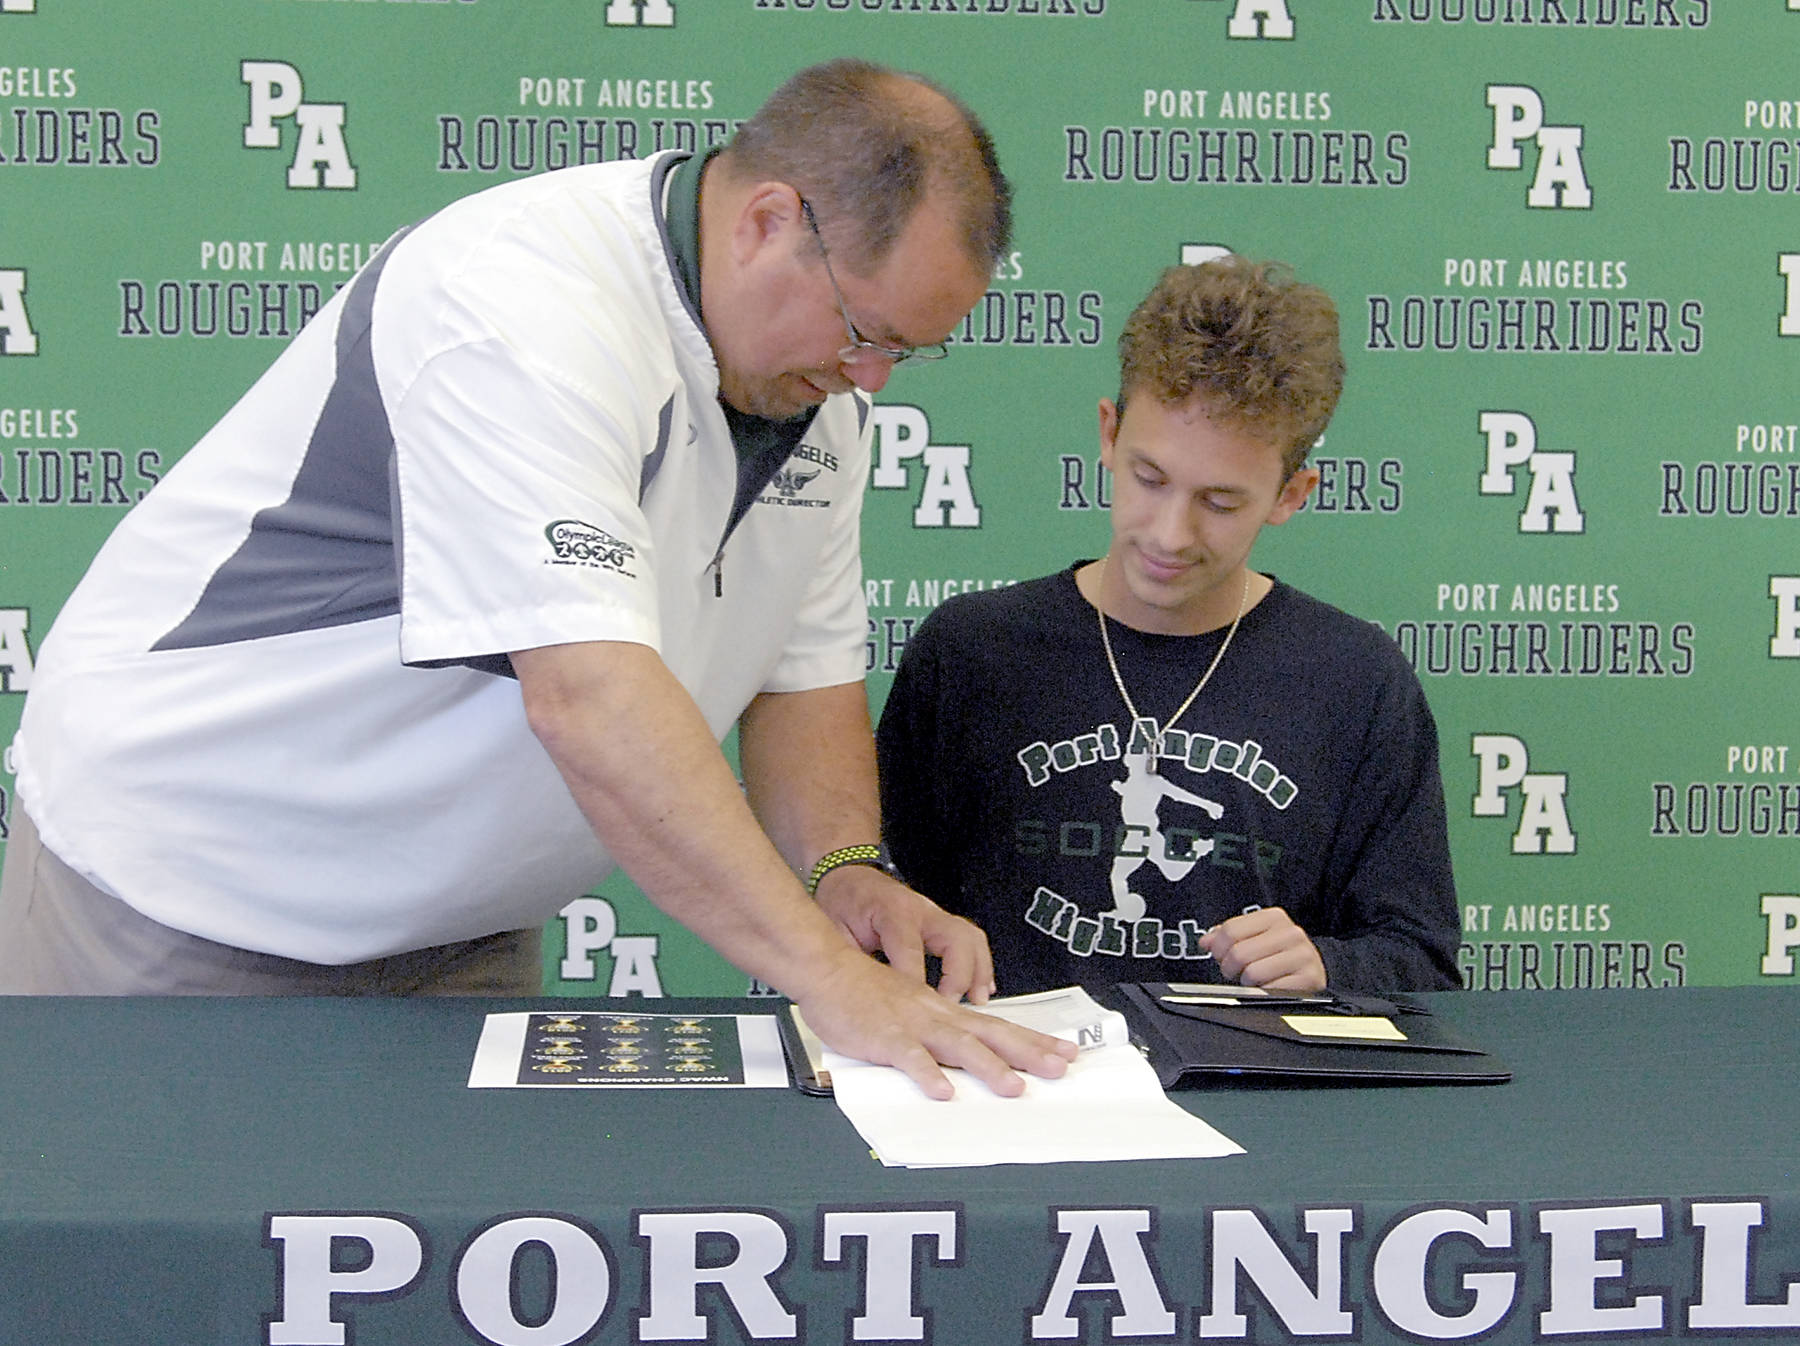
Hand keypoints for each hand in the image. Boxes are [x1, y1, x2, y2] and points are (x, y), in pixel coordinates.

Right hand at [793, 949, 1076, 1100]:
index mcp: (943, 1011)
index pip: (997, 1026)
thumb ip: (933, 1035)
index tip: (1063, 1052)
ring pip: (957, 1046)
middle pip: (990, 1035)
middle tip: (1060, 1069)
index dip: (1032, 1041)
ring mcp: (912, 1025)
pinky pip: (909, 1058)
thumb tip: (957, 1064)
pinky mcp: (885, 1037)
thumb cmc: (864, 992)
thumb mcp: (910, 1009)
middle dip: (1028, 1053)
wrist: (827, 968)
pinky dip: (926, 1073)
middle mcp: (936, 1015)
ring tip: (1013, 1088)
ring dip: (987, 1067)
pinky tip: (942, 1092)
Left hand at [812, 864, 995, 1002]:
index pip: (909, 949)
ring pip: (970, 938)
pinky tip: (981, 987)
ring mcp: (934, 915)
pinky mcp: (940, 923)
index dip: (914, 982)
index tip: (916, 1008)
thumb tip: (857, 995)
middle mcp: (919, 910)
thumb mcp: (836, 929)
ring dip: (978, 971)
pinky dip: (979, 965)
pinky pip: (970, 941)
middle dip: (958, 976)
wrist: (849, 876)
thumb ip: (849, 959)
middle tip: (949, 1005)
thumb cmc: (843, 900)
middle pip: (955, 939)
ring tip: (977, 999)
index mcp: (891, 911)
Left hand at [1199, 907, 1326, 991]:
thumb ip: (1228, 936)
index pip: (1231, 930)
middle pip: (1239, 953)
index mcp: (1274, 918)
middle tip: (1234, 972)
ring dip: (1247, 982)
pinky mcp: (1309, 979)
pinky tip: (1269, 987)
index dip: (1218, 948)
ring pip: (1253, 973)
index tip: (1219, 956)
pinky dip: (1264, 993)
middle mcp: (1291, 933)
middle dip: (1230, 968)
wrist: (1315, 969)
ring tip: (1253, 979)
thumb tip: (1205, 941)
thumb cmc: (1280, 954)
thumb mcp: (1256, 937)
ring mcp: (1302, 955)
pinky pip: (1271, 990)